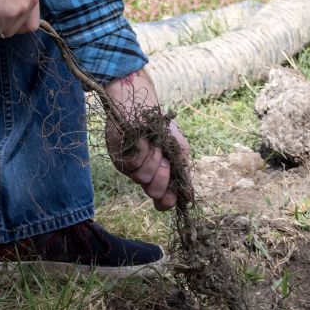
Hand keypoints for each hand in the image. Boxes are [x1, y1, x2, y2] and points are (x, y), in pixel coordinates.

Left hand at [104, 69, 189, 210]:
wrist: (142, 108)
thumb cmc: (162, 128)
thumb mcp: (180, 149)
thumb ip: (184, 172)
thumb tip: (189, 197)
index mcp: (161, 176)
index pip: (163, 200)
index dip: (168, 201)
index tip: (172, 196)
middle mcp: (145, 175)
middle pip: (155, 192)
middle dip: (163, 177)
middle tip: (164, 161)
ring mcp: (131, 169)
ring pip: (144, 178)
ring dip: (153, 159)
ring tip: (153, 144)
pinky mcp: (119, 160)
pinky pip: (133, 165)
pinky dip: (142, 151)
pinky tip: (142, 141)